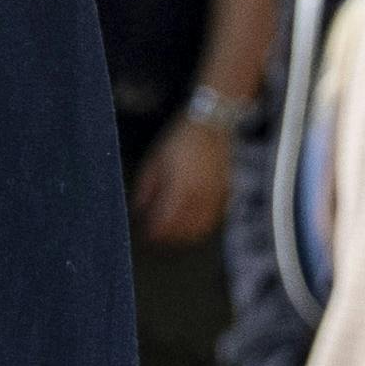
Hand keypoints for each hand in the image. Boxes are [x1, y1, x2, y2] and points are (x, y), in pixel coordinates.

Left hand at [128, 114, 229, 243]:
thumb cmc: (180, 140)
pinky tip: (190, 226)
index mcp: (181, 186)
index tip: (145, 236)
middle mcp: (200, 195)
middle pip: (184, 230)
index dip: (154, 233)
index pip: (166, 221)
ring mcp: (216, 196)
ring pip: (201, 229)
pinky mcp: (226, 195)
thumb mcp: (155, 160)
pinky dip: (201, 228)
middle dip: (168, 239)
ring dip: (184, 237)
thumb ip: (146, 188)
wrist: (213, 125)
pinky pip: (213, 220)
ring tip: (171, 237)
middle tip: (156, 240)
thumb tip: (138, 210)